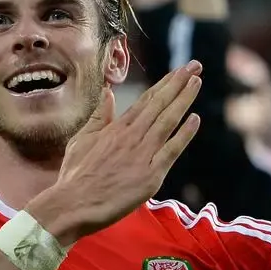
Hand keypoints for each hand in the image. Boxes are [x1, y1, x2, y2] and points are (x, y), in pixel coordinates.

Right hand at [34, 63, 202, 242]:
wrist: (73, 203)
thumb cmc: (76, 175)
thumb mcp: (82, 139)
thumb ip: (99, 116)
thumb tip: (108, 93)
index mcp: (117, 128)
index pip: (146, 100)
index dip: (165, 84)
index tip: (180, 71)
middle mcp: (131, 136)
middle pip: (159, 104)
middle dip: (179, 83)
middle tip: (195, 65)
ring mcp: (142, 154)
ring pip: (167, 121)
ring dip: (183, 100)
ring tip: (197, 82)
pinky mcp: (150, 175)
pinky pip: (171, 150)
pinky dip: (184, 134)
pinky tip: (195, 119)